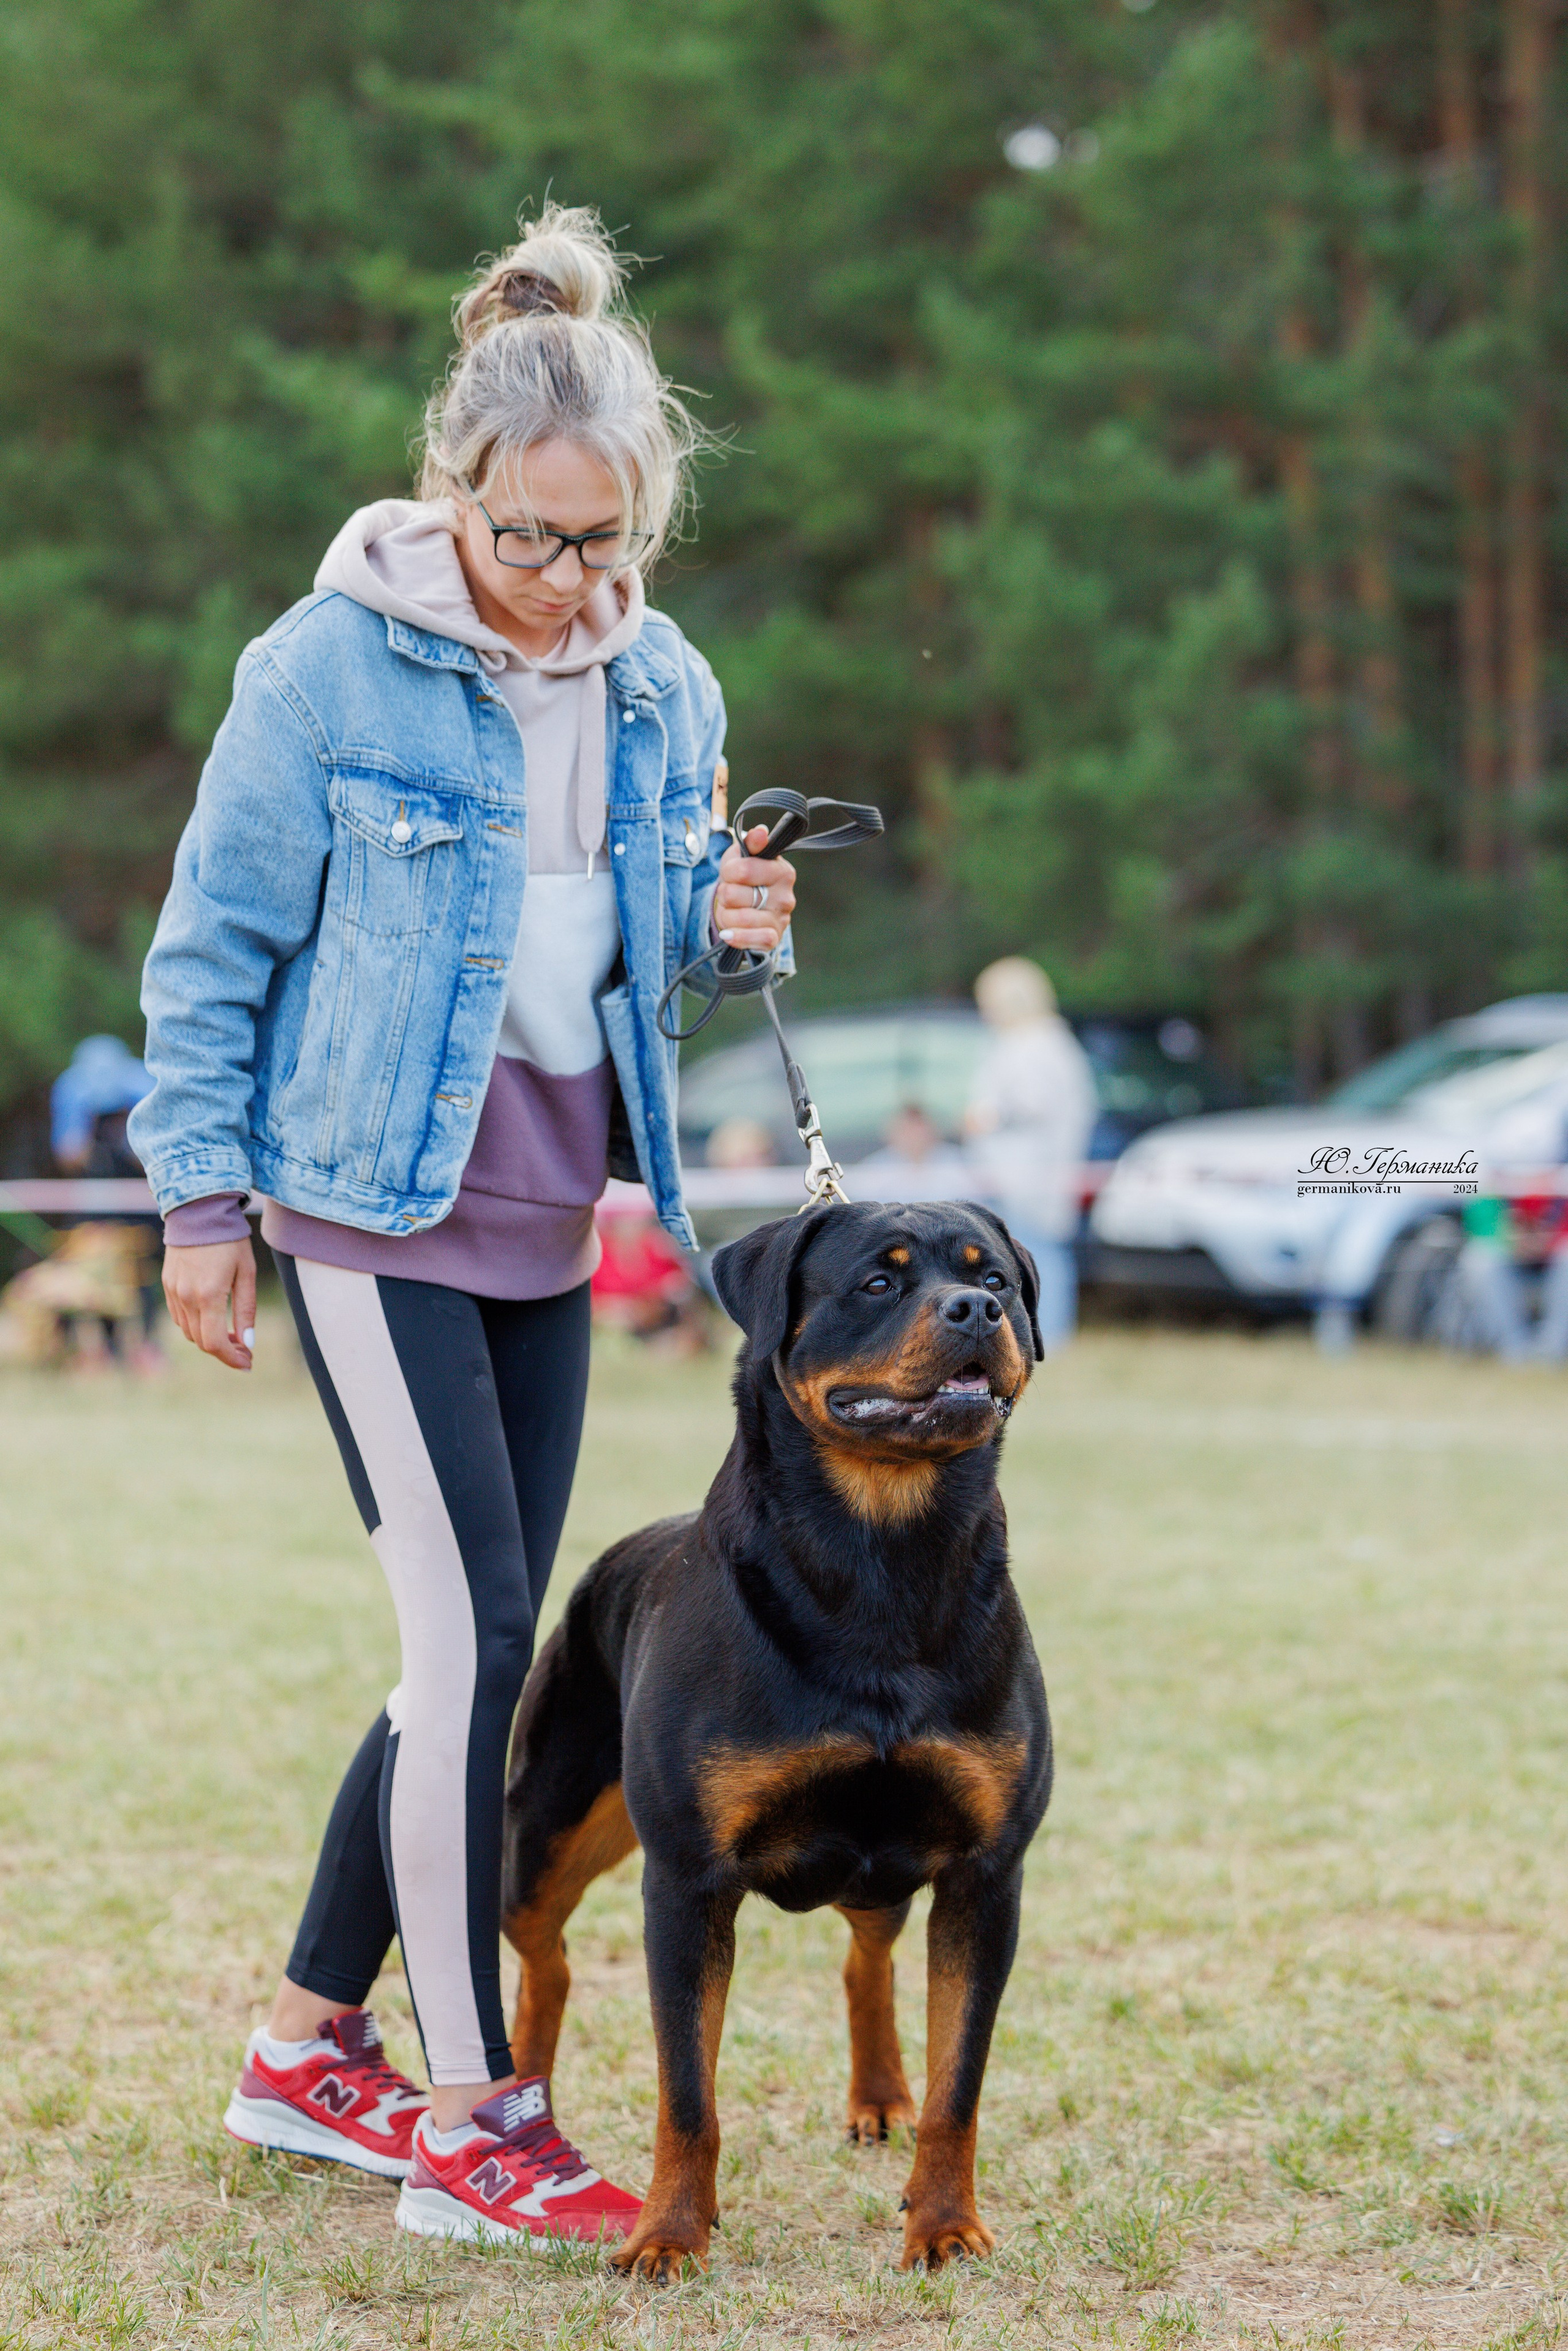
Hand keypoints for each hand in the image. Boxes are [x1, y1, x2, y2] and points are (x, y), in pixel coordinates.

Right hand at [163, 1237, 256, 1370]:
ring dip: (208, 1339)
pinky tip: (212, 1319)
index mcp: (209, 1295)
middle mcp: (186, 1297)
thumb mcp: (246, 1273)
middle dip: (223, 1351)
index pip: (215, 1342)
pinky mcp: (167, 1285)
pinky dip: (195, 1325)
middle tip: (244, 1350)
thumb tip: (247, 1342)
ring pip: (188, 1331)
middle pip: (201, 1342)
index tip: (247, 1362)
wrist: (199, 1212)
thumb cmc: (229, 1240)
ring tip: (231, 1335)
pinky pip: (179, 1317)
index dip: (231, 1358)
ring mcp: (173, 1292)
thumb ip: (246, 1309)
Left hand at [714, 826, 796, 953]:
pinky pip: (756, 941)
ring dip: (726, 915)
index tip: (730, 873)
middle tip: (730, 894)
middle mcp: (786, 897)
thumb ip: (751, 843)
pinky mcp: (774, 939)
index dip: (728, 873)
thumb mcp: (742, 856)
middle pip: (735, 896)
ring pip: (742, 919)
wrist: (746, 907)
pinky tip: (728, 933)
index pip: (744, 870)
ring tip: (731, 910)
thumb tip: (760, 831)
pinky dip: (737, 937)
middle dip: (725, 895)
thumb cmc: (744, 878)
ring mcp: (781, 920)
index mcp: (782, 872)